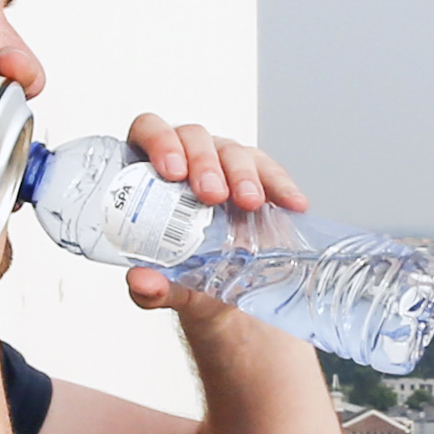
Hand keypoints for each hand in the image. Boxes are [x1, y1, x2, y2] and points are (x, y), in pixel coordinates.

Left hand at [118, 116, 308, 315]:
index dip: (159, 142)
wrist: (224, 301)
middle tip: (211, 194)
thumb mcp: (169, 289)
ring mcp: (225, 167)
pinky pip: (270, 172)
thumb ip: (151, 288)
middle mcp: (189, 161)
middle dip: (204, 162)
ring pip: (232, 151)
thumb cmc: (187, 279)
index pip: (148, 133)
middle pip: (193, 138)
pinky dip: (281, 187)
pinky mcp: (259, 180)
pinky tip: (292, 204)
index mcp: (152, 175)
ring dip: (241, 174)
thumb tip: (141, 282)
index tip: (172, 172)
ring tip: (249, 202)